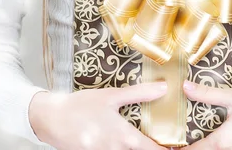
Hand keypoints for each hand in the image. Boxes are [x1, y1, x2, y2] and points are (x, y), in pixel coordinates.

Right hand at [28, 81, 168, 149]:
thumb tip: (164, 88)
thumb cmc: (81, 106)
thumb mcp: (111, 96)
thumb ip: (139, 93)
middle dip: (151, 148)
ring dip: (135, 147)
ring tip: (144, 140)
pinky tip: (119, 139)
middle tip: (164, 142)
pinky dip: (121, 148)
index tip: (180, 147)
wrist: (51, 119)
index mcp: (124, 138)